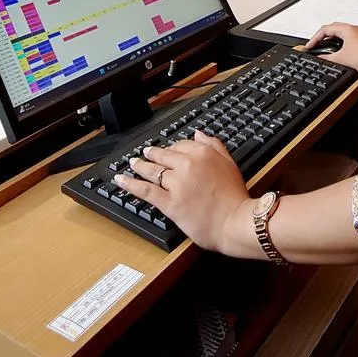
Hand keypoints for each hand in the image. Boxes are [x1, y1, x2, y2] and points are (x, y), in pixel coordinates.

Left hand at [115, 132, 254, 254]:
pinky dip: (130, 184)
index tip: (165, 151)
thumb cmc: (235, 198)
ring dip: (139, 166)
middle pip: (163, 155)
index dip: (170, 148)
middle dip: (151, 154)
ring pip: (152, 170)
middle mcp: (187, 164)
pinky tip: (121, 181)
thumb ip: (214, 145)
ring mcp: (176, 183)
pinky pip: (145, 190)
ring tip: (132, 164)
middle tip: (144, 154)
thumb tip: (199, 134)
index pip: (180, 145)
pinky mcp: (169, 202)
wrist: (235, 223)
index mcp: (202, 153)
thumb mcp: (230, 163)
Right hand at [303, 23, 357, 74]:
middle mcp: (354, 29)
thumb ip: (327, 58)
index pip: (325, 29)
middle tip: (316, 45)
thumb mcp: (341, 59)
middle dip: (322, 37)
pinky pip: (347, 39)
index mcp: (347, 29)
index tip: (310, 46)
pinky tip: (338, 52)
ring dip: (331, 40)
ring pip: (341, 33)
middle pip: (333, 29)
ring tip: (325, 48)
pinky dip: (340, 44)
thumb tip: (319, 58)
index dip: (315, 38)